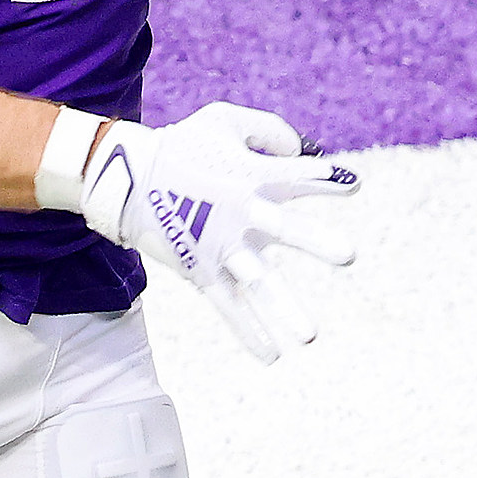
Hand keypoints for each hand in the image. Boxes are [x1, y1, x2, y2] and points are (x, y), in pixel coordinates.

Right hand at [37, 101, 358, 361]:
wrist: (125, 179)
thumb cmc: (183, 146)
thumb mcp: (224, 121)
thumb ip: (270, 131)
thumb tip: (301, 153)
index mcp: (249, 175)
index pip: (298, 176)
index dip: (326, 178)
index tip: (351, 183)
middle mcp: (239, 214)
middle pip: (283, 228)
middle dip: (315, 240)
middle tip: (350, 254)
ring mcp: (220, 248)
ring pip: (256, 281)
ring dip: (282, 308)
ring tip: (310, 336)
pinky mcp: (201, 272)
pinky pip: (228, 306)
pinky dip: (248, 331)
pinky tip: (272, 356)